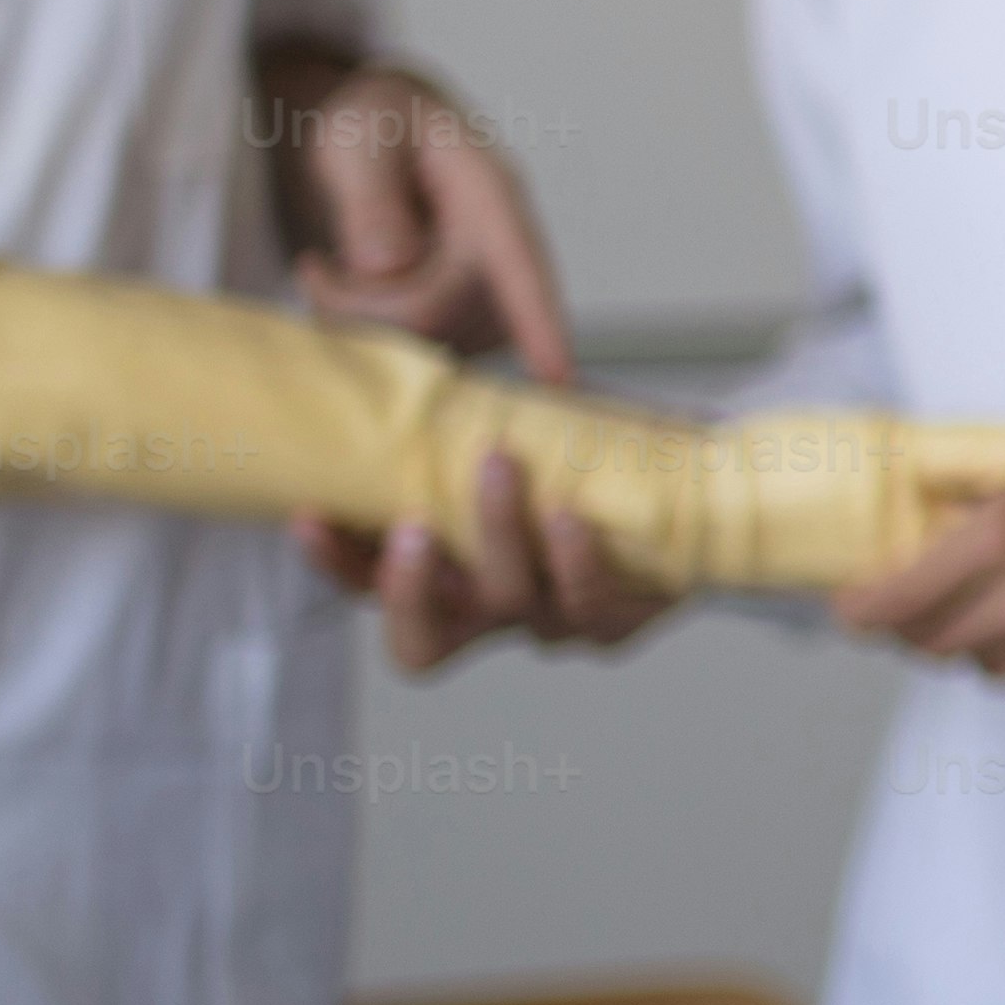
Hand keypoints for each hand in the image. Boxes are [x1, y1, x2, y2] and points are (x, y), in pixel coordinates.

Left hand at [257, 53, 575, 380]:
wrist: (378, 133)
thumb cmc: (375, 123)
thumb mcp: (359, 137)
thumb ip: (370, 197)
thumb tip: (388, 267)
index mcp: (490, 192)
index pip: (520, 265)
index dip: (542, 323)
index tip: (559, 376)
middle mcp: (503, 244)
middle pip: (447, 313)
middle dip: (367, 307)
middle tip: (313, 270)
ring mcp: (487, 284)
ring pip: (435, 340)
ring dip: (369, 324)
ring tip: (327, 276)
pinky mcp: (464, 311)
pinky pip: (426, 346)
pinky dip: (375, 333)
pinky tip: (346, 295)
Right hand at [309, 445, 681, 672]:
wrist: (692, 470)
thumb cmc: (582, 449)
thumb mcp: (511, 426)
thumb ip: (452, 416)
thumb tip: (380, 358)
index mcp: (448, 575)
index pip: (368, 588)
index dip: (335, 566)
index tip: (312, 513)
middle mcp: (492, 612)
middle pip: (424, 645)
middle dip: (408, 591)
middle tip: (411, 525)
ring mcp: (553, 622)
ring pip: (510, 605)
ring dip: (498, 534)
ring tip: (500, 466)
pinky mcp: (619, 621)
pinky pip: (591, 610)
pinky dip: (575, 560)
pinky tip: (569, 514)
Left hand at [836, 394, 1004, 710]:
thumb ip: (972, 490)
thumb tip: (910, 518)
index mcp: (1004, 533)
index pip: (892, 602)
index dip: (860, 608)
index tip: (852, 606)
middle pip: (931, 645)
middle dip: (918, 624)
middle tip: (929, 599)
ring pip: (985, 670)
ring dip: (983, 643)